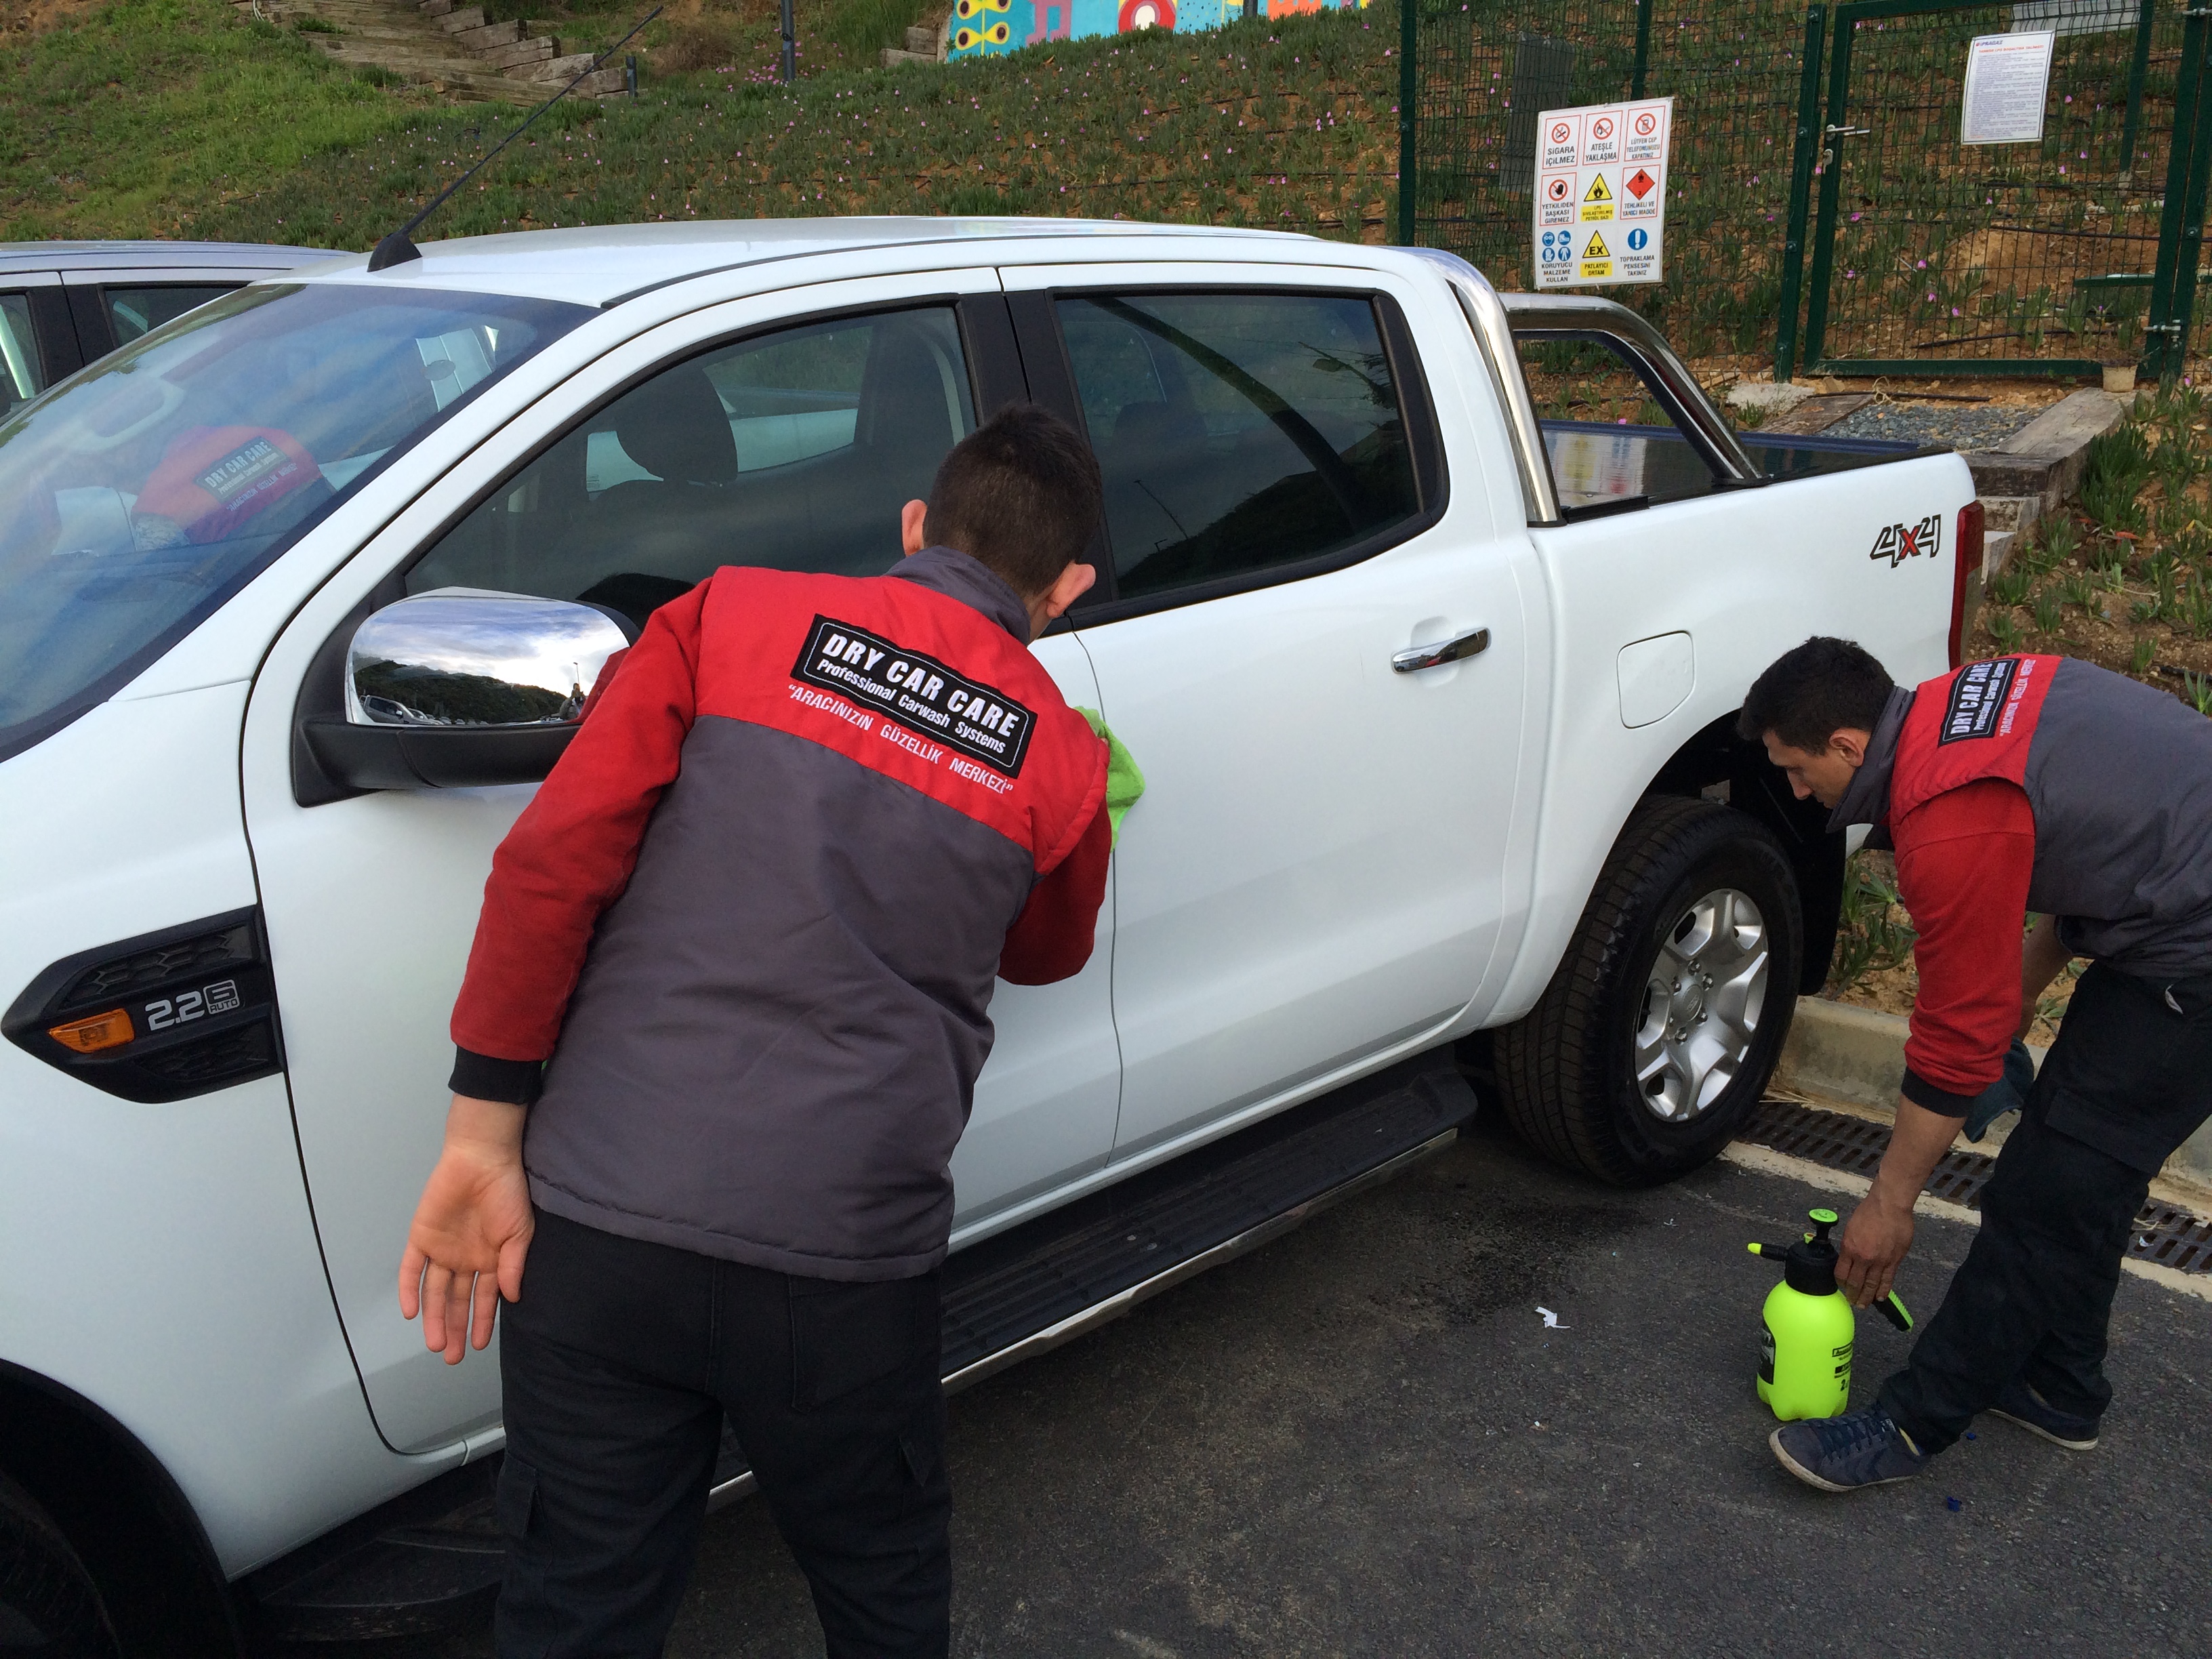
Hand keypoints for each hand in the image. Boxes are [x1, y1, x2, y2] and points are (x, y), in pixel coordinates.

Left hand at [398, 1096, 532, 1364]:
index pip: (483, 1299)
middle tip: (450, 1356)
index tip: (477, 1346)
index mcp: (489, 1259)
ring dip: (434, 1317)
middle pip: (455, 1301)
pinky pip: (412, 1269)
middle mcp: (464, 1259)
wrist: (482, 1159)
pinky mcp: (421, 1237)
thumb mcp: (519, 1232)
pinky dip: (410, 1290)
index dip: (480, 1323)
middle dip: (454, 1328)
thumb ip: (512, 1266)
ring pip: (434, 1291)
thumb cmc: (507, 1192)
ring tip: (434, 1343)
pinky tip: (412, 1313)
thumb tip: (511, 1298)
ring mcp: (441, 1249)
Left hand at [1836, 1191, 1913, 1307]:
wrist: (1889, 1206)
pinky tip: (1879, 1298)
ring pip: (1872, 1285)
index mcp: (1849, 1248)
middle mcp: (1864, 1258)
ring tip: (1863, 1305)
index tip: (1841, 1288)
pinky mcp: (1895, 1261)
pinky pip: (1888, 1280)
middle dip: (1852, 1295)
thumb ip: (1849, 1246)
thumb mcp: (1850, 1228)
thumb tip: (1849, 1258)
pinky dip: (1883, 1291)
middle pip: (1856, 1283)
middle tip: (1852, 1302)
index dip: (1840, 1284)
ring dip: (1867, 1297)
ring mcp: (1880, 1261)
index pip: (1841, 1273)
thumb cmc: (1869, 1212)